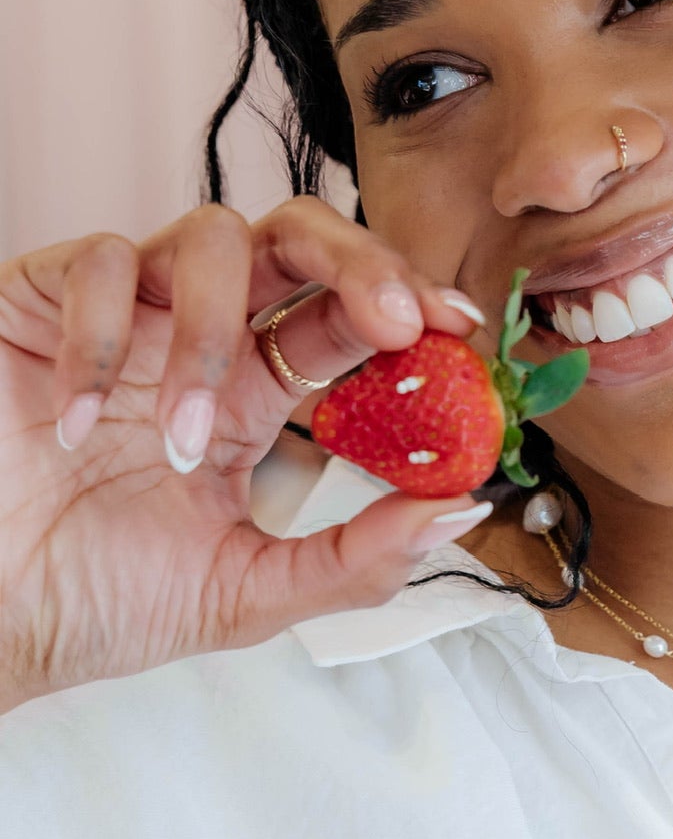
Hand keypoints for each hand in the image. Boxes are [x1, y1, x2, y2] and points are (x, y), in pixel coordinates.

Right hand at [0, 199, 490, 709]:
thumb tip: (465, 508)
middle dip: (359, 260)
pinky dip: (100, 340)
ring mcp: (124, 313)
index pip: (349, 316)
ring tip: (178, 445)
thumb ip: (356, 560)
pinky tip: (75, 425)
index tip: (458, 330)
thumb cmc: (90, 601)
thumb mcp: (244, 596)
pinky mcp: (41, 299)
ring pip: (208, 237)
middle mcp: (197, 338)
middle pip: (298, 238)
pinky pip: (99, 263)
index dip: (408, 305)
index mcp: (253, 395)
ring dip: (210, 337)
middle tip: (396, 320)